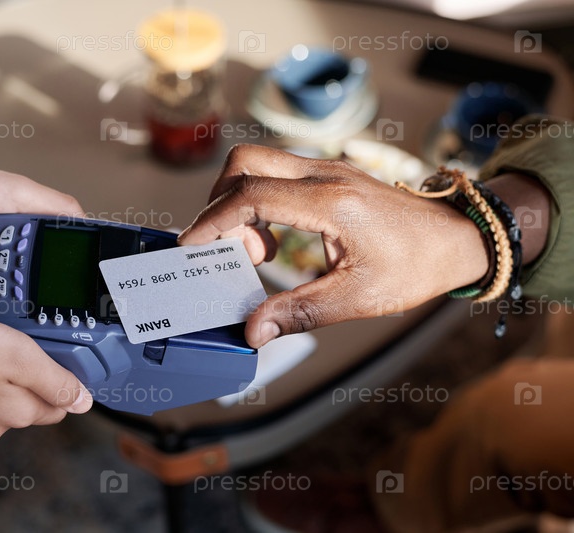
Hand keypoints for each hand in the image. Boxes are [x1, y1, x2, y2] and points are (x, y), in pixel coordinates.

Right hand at [178, 145, 489, 347]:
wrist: (458, 238)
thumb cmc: (416, 266)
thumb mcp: (359, 297)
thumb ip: (301, 311)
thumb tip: (254, 330)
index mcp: (331, 202)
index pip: (252, 195)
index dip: (213, 221)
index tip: (191, 247)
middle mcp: (325, 174)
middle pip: (245, 162)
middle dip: (218, 203)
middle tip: (227, 249)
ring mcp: (327, 168)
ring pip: (258, 162)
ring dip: (239, 202)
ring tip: (258, 251)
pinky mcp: (328, 174)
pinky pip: (277, 173)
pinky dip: (259, 201)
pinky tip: (276, 239)